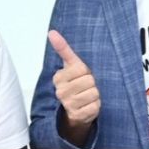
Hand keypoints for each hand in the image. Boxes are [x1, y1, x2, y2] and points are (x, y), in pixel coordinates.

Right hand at [49, 29, 100, 146]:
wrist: (74, 111)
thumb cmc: (75, 84)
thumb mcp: (70, 66)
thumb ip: (63, 49)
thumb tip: (52, 32)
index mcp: (58, 78)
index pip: (82, 69)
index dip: (86, 72)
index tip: (80, 76)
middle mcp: (61, 92)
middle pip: (90, 81)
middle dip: (92, 84)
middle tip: (85, 88)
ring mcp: (68, 105)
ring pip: (94, 93)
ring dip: (95, 95)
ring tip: (87, 97)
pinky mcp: (78, 116)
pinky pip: (95, 106)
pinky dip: (96, 106)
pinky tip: (88, 106)